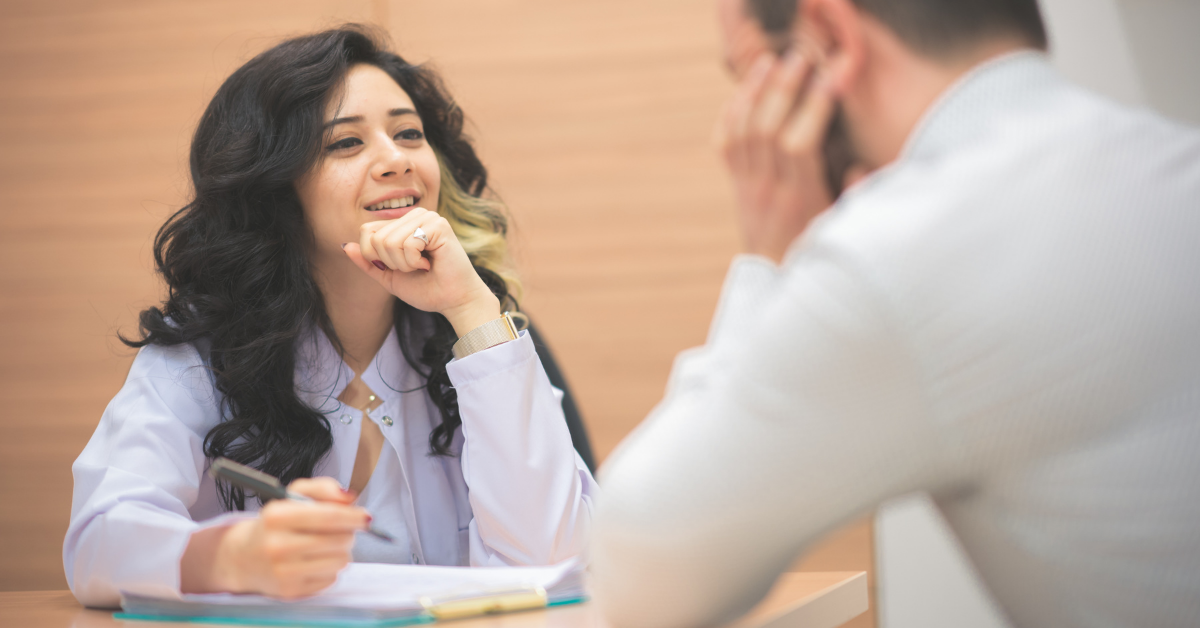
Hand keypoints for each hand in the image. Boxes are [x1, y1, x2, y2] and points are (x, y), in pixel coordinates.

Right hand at [181, 477, 366, 598]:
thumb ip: (323, 488)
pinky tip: (314, 562)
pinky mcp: (290, 592)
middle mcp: (277, 545)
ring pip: (340, 561)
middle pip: (339, 540)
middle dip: (349, 533)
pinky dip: (329, 569)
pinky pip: (331, 579)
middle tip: (343, 531)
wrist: (244, 557)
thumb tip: (350, 496)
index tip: (366, 517)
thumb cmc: (275, 523)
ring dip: (341, 552)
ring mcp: (283, 572)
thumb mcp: (293, 495)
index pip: (328, 516)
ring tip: (326, 546)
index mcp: (276, 516)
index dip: (353, 516)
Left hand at [341, 207, 500, 335]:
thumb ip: (368, 262)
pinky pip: (407, 243)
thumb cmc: (426, 289)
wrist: (453, 301)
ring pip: (389, 240)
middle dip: (391, 262)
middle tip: (414, 268)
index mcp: (402, 224)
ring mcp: (428, 217)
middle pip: (376, 237)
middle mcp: (414, 216)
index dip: (374, 256)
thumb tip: (344, 245)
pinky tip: (430, 262)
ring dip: (403, 263)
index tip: (400, 267)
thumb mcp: (389, 276)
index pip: (366, 230)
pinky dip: (414, 261)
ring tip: (422, 265)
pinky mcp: (438, 225)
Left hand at [715, 51, 836, 262]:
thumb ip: (855, 201)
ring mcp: (747, 186)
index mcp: (799, 199)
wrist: (777, 282)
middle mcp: (768, 189)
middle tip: (799, 57)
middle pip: (766, 129)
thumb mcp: (843, 232)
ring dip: (754, 92)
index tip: (829, 79)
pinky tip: (743, 91)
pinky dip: (731, 114)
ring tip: (770, 62)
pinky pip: (724, 144)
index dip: (812, 108)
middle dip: (782, 88)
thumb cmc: (819, 253)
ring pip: (742, 131)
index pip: (798, 144)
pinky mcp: (736, 186)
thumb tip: (863, 169)